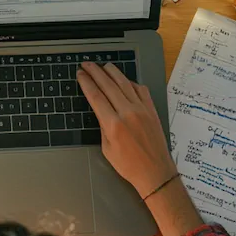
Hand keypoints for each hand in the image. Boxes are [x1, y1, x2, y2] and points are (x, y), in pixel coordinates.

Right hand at [77, 62, 175, 197]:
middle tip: (87, 64)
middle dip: (95, 72)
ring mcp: (142, 109)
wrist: (155, 172)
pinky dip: (130, 82)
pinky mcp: (151, 110)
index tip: (80, 74)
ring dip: (112, 72)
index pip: (96, 96)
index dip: (86, 83)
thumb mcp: (107, 149)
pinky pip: (140, 90)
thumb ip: (103, 126)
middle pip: (108, 85)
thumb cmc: (129, 165)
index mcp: (113, 124)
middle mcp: (128, 113)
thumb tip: (100, 110)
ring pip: (125, 83)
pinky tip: (125, 80)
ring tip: (104, 66)